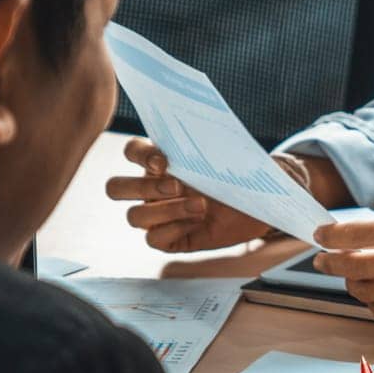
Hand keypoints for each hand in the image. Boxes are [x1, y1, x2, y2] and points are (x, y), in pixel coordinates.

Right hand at [105, 137, 277, 251]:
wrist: (258, 206)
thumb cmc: (238, 178)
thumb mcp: (225, 158)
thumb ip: (207, 145)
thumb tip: (203, 133)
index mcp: (158, 162)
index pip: (131, 151)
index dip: (140, 155)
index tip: (165, 161)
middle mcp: (150, 189)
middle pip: (115, 188)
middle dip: (141, 188)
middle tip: (177, 186)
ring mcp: (157, 215)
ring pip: (135, 217)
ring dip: (166, 211)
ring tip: (201, 206)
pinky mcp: (169, 238)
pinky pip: (154, 239)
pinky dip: (174, 230)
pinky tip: (197, 223)